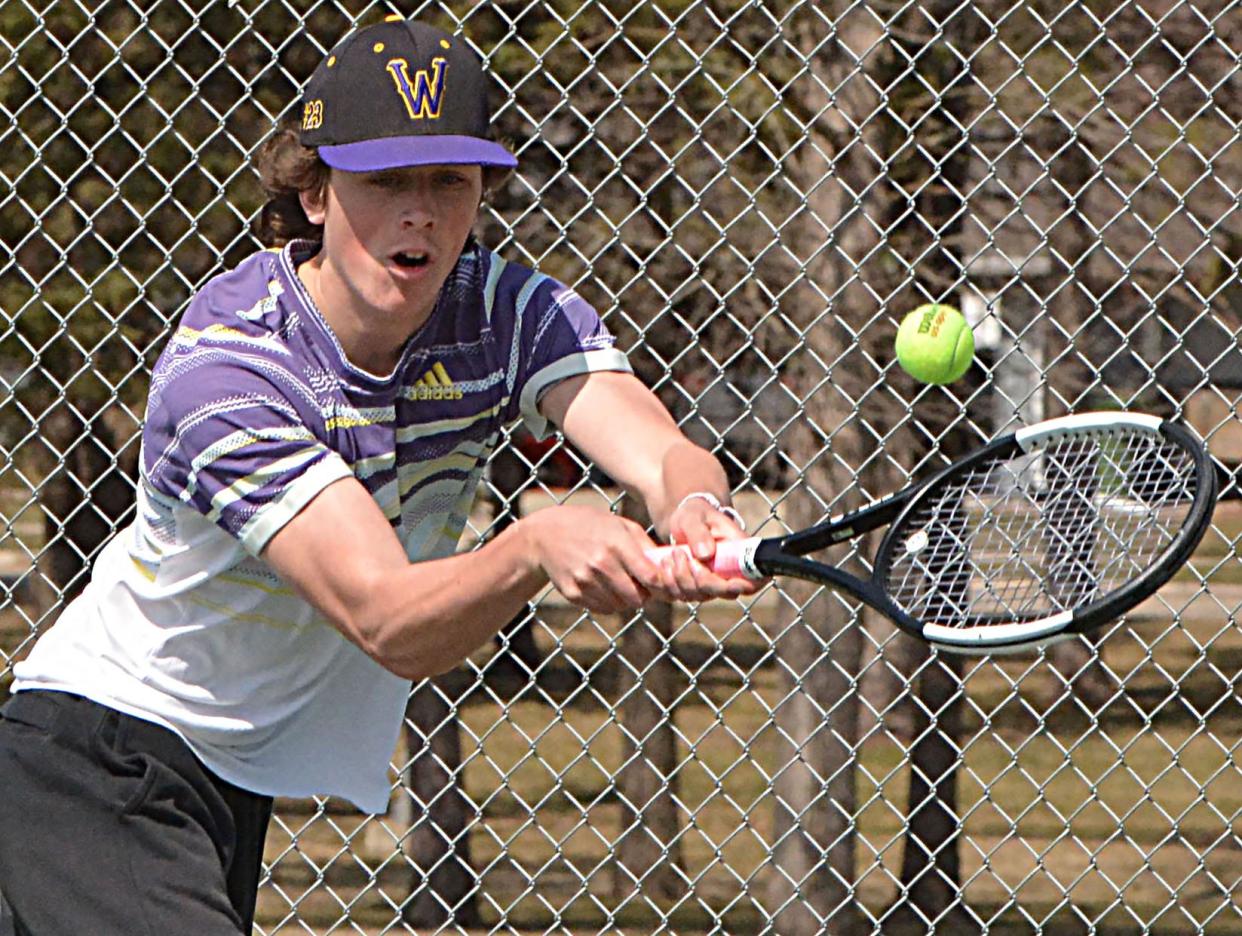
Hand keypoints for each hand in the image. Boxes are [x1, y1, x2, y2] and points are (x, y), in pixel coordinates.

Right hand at [520, 505, 663, 613]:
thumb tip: (667, 565)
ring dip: (625, 599)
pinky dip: (608, 602)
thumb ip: (644, 544)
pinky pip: (602, 608)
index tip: (661, 583)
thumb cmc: (589, 525)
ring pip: (620, 606)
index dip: (661, 584)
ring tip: (619, 582)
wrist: (544, 535)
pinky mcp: (573, 593)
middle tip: (641, 585)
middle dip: (644, 595)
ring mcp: (585, 581)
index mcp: (616, 543)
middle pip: (637, 598)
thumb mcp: (618, 523)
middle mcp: (600, 564)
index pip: (650, 577)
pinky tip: (602, 585)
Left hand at [655, 497, 762, 601]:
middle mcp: (730, 575)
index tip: (729, 583)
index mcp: (740, 554)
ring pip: (698, 595)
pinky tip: (665, 563)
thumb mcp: (695, 515)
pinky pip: (681, 595)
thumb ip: (699, 532)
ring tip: (672, 553)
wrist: (685, 522)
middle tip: (680, 553)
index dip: (742, 586)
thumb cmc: (696, 515)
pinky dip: (668, 582)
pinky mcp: (695, 589)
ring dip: (679, 577)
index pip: (752, 581)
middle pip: (722, 592)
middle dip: (698, 578)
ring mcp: (713, 585)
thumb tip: (705, 554)